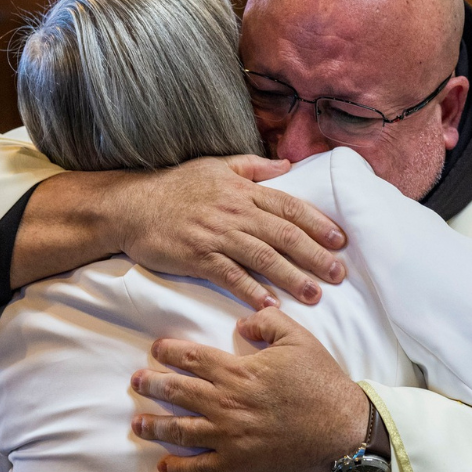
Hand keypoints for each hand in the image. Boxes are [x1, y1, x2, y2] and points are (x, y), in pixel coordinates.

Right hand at [113, 155, 346, 307]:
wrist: (131, 206)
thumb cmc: (175, 186)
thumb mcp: (216, 165)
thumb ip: (254, 166)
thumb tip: (287, 166)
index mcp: (243, 190)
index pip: (289, 206)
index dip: (317, 223)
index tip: (340, 240)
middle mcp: (235, 211)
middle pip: (284, 234)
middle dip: (315, 255)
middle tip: (339, 274)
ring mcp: (217, 235)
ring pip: (263, 257)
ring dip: (292, 277)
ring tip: (315, 295)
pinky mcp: (198, 257)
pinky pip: (231, 276)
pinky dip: (252, 292)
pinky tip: (270, 306)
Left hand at [130, 307, 369, 471]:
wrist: (342, 429)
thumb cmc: (322, 382)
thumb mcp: (299, 338)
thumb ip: (267, 322)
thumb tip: (241, 322)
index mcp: (238, 371)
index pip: (192, 358)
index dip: (170, 352)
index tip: (156, 350)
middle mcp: (225, 403)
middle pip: (177, 392)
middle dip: (152, 385)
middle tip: (135, 381)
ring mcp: (229, 436)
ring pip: (180, 430)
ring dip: (155, 425)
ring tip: (138, 423)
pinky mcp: (238, 463)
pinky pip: (200, 468)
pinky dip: (179, 468)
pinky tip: (164, 465)